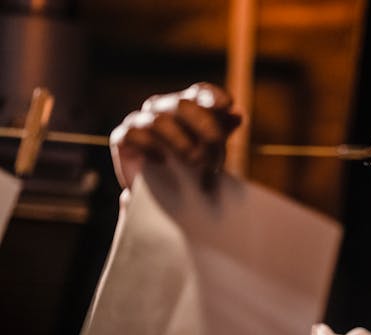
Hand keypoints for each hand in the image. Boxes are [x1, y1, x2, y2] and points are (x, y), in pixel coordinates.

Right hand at [110, 82, 241, 189]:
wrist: (163, 197)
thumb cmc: (191, 169)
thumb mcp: (212, 151)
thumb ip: (223, 131)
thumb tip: (238, 116)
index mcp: (187, 105)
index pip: (200, 92)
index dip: (212, 96)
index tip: (226, 105)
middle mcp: (162, 107)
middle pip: (183, 105)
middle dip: (205, 131)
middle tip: (214, 159)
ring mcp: (141, 120)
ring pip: (161, 121)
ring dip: (182, 144)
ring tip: (195, 164)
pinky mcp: (123, 138)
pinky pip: (135, 134)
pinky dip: (151, 147)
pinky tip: (163, 162)